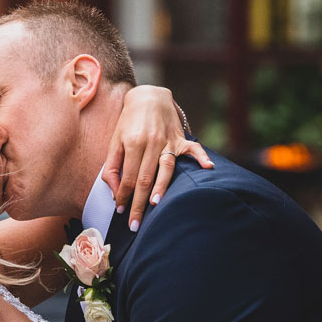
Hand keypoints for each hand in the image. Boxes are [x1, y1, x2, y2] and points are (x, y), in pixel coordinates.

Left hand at [104, 86, 212, 231]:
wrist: (148, 96)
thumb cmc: (129, 123)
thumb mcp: (115, 141)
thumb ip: (112, 166)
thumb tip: (114, 191)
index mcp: (133, 144)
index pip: (128, 176)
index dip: (124, 195)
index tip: (121, 211)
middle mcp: (151, 143)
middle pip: (145, 178)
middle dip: (139, 203)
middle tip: (135, 224)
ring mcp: (168, 140)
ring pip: (166, 168)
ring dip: (161, 187)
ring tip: (156, 204)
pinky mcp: (181, 138)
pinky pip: (194, 148)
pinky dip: (202, 157)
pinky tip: (208, 167)